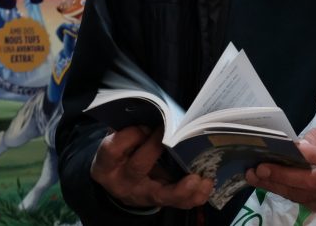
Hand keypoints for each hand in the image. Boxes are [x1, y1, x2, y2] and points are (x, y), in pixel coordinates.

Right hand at [91, 126, 212, 208]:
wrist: (120, 183)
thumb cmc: (124, 154)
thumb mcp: (119, 140)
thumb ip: (132, 128)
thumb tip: (156, 111)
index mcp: (108, 163)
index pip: (115, 147)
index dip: (132, 133)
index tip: (147, 123)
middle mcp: (122, 181)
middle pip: (138, 167)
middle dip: (157, 148)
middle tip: (176, 134)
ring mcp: (141, 195)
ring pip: (161, 194)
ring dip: (183, 186)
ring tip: (200, 176)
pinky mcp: (160, 202)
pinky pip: (178, 203)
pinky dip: (195, 195)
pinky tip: (207, 183)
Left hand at [245, 123, 315, 213]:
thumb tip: (297, 147)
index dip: (313, 155)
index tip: (291, 149)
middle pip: (314, 182)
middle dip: (284, 176)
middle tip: (260, 168)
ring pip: (304, 196)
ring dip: (276, 186)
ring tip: (255, 176)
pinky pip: (302, 202)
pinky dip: (284, 192)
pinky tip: (268, 183)